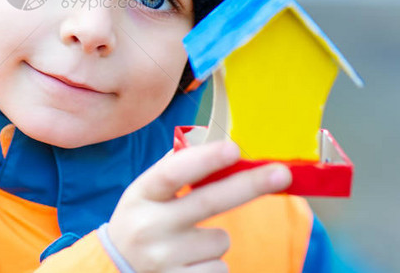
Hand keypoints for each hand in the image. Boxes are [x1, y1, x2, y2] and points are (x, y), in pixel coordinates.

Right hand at [107, 141, 291, 271]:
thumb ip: (174, 168)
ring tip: (187, 244)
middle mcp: (149, 227)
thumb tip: (210, 139)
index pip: (173, 173)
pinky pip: (220, 268)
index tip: (235, 148)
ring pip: (220, 240)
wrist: (116, 270)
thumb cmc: (142, 222)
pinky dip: (212, 264)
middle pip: (208, 202)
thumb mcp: (145, 194)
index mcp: (141, 195)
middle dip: (250, 185)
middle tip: (283, 174)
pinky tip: (188, 263)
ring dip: (215, 239)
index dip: (204, 160)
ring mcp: (163, 260)